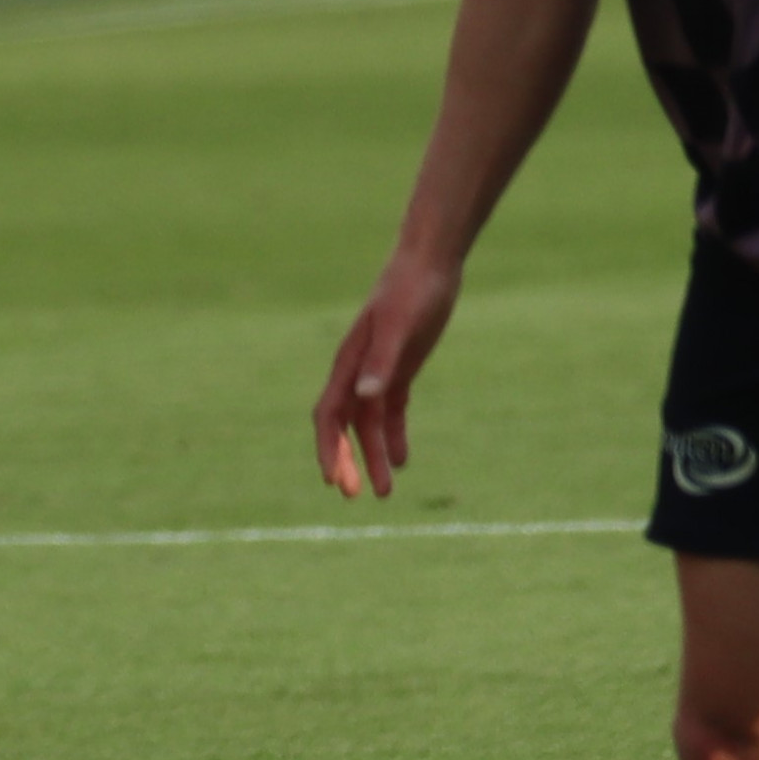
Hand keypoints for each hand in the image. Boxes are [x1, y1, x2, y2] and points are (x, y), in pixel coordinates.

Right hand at [313, 247, 460, 497]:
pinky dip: (393, 436)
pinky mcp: (400, 369)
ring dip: (373, 457)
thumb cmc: (411, 290)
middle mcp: (358, 371)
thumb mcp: (399, 326)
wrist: (430, 263)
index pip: (329, 415)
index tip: (333, 480)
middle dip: (347, 461)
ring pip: (368, 425)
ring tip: (385, 493)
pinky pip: (390, 412)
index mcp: (349, 363)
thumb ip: (381, 361)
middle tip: (357, 496)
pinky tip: (403, 461)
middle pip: (344, 426)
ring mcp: (378, 371)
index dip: (328, 448)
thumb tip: (365, 396)